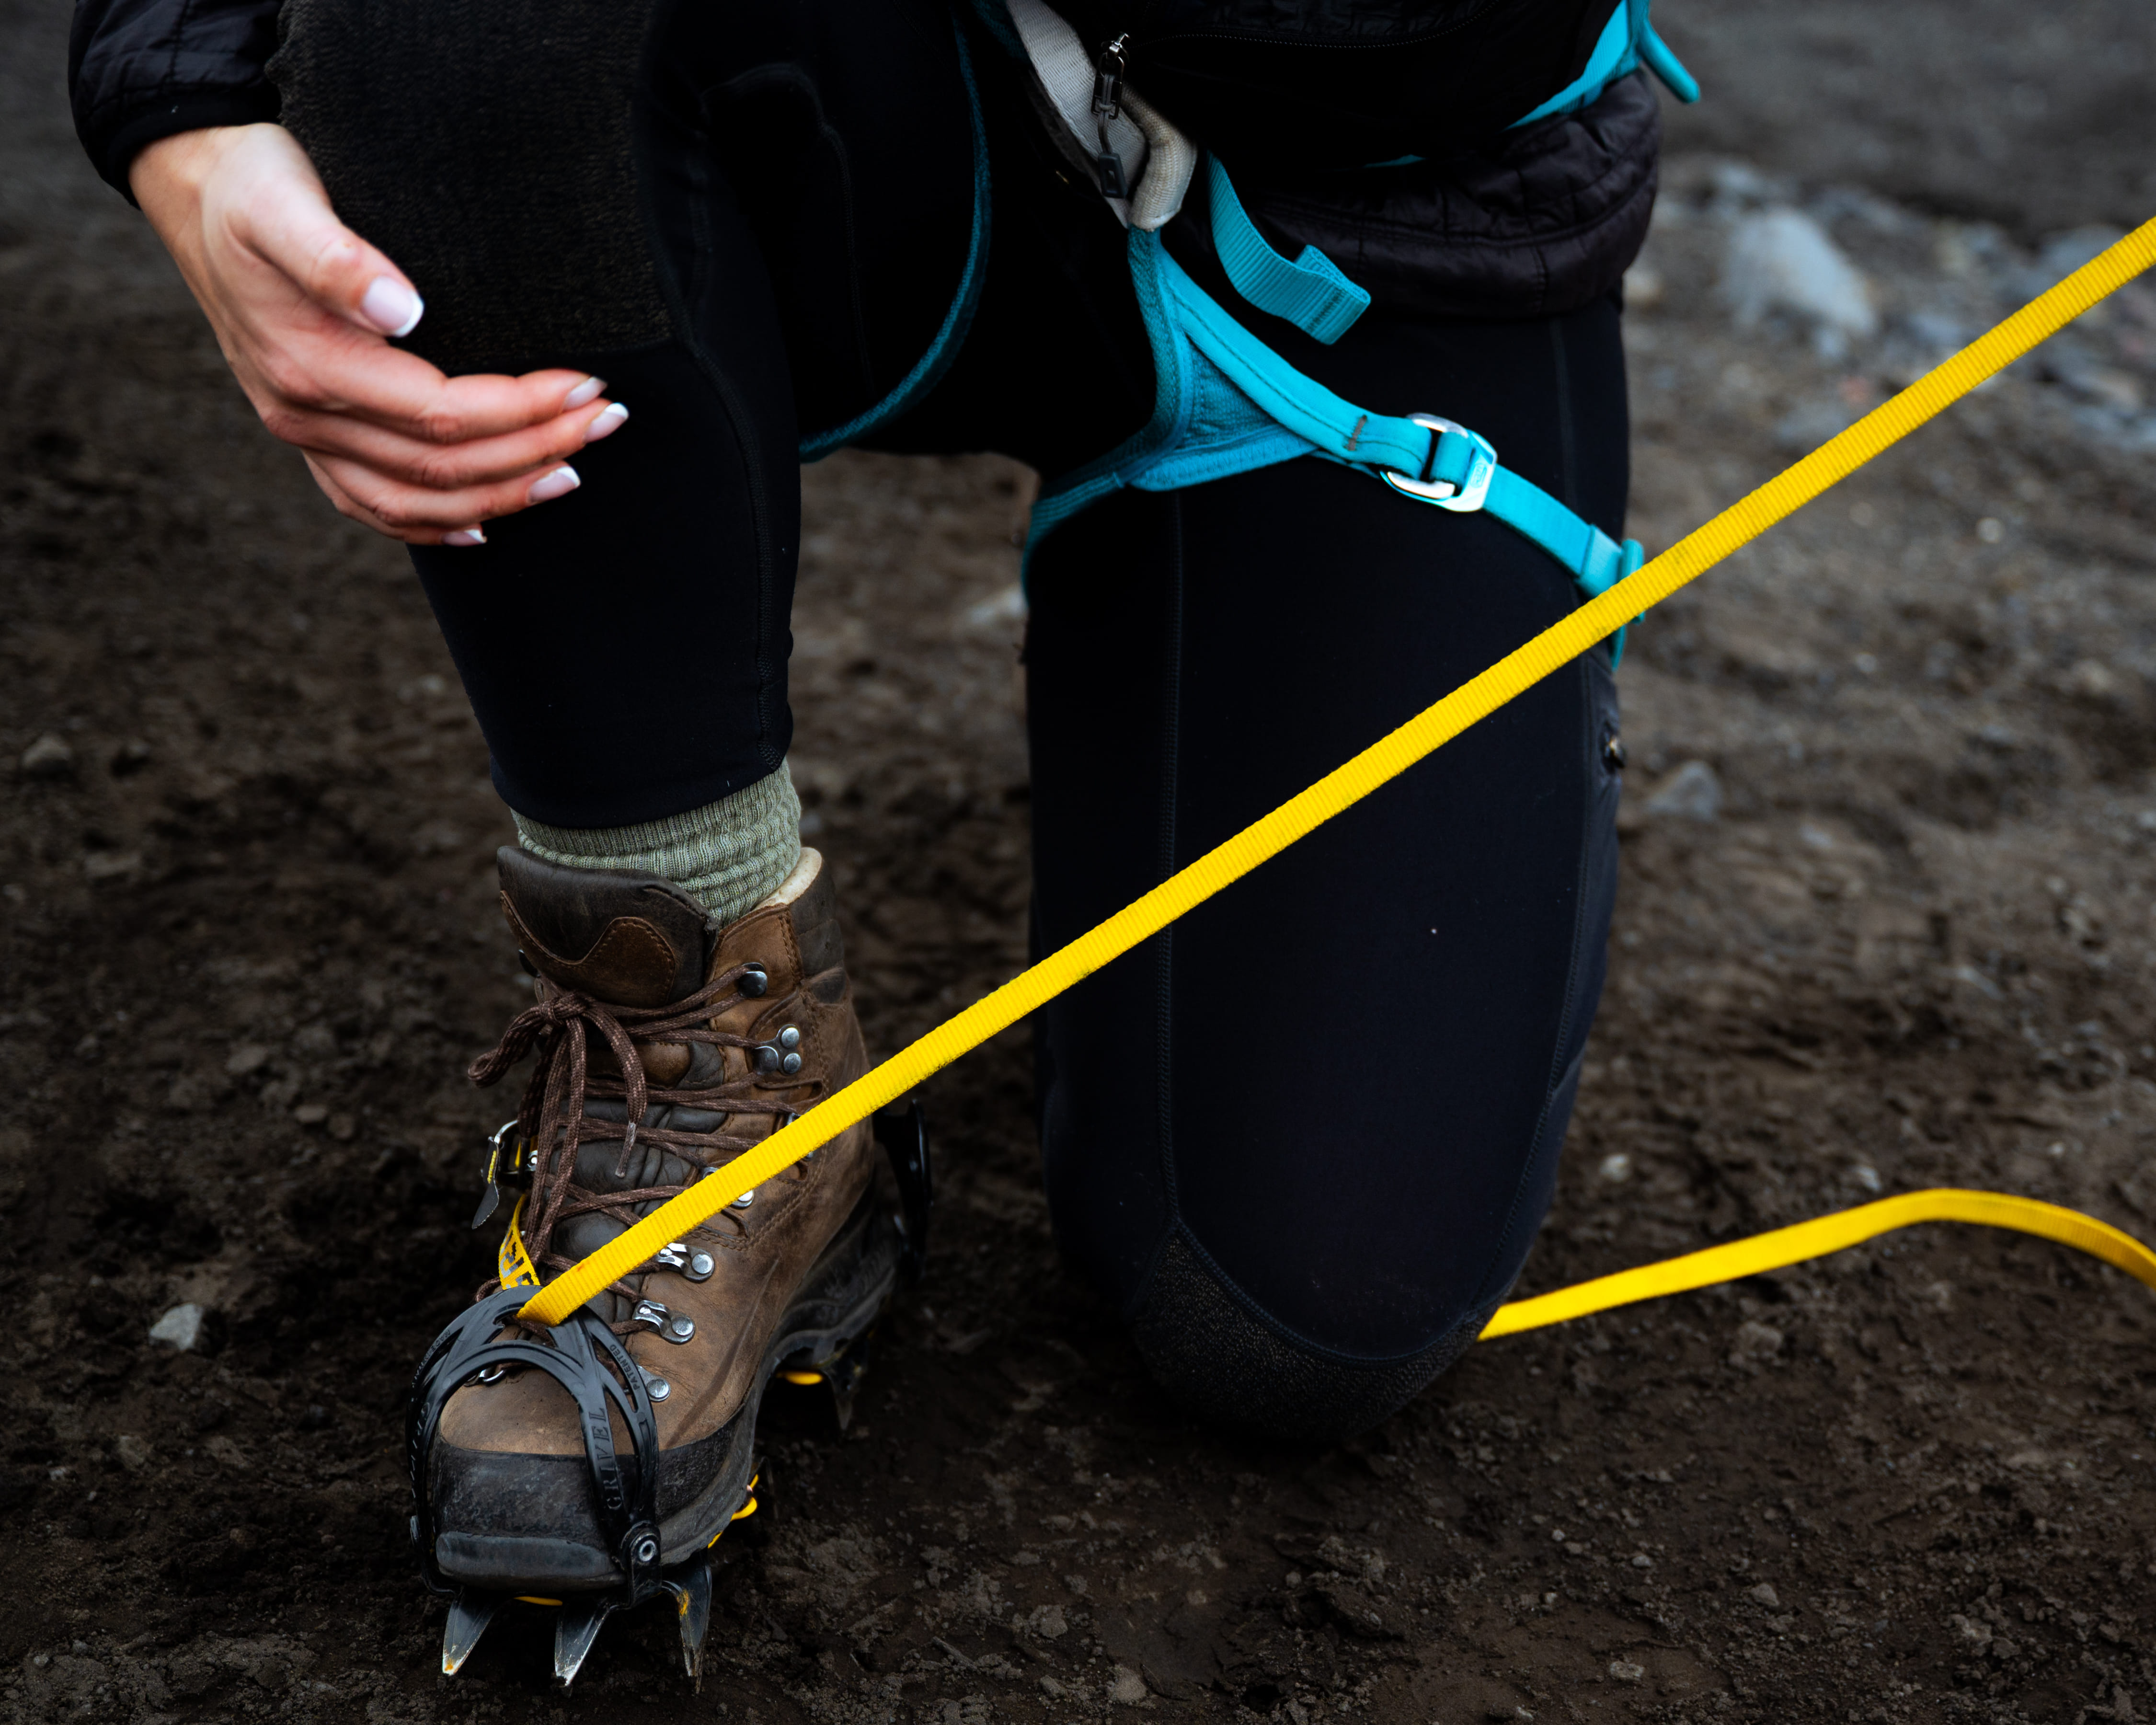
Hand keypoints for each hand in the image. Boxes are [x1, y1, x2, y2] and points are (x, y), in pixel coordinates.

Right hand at [129, 124, 624, 544]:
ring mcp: (305, 434)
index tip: (588, 385)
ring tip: (570, 473)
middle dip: (535, 449)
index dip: (524, 408)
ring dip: (500, 495)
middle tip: (605, 421)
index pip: (444, 413)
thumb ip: (337, 258)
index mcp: (311, 365)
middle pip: (442, 464)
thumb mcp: (280, 203)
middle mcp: (305, 414)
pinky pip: (371, 506)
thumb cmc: (251, 189)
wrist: (194, 192)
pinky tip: (481, 527)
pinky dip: (431, 526)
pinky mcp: (311, 436)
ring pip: (416, 500)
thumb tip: (402, 308)